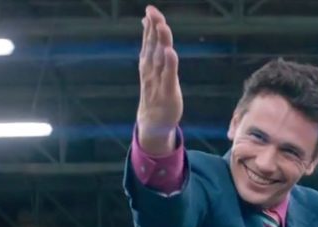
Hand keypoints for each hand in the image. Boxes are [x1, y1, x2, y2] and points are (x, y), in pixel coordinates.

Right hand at [137, 5, 182, 154]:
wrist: (153, 123)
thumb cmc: (155, 93)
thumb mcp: (153, 67)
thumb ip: (152, 46)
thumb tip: (148, 23)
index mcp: (149, 63)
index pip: (150, 40)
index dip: (151, 25)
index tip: (150, 9)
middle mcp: (151, 70)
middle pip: (153, 46)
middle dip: (154, 28)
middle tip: (153, 12)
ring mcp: (158, 81)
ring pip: (160, 59)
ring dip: (161, 42)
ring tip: (162, 27)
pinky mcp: (167, 93)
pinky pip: (168, 77)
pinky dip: (169, 64)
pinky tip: (170, 52)